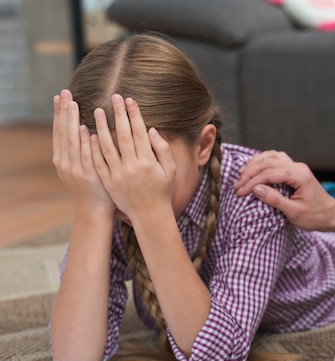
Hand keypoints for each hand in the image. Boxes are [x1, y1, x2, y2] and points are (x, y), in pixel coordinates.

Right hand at [52, 89, 114, 214]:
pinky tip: (87, 129)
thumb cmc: (92, 185)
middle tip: (65, 92)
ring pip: (72, 142)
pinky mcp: (89, 176)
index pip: (59, 131)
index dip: (59, 113)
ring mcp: (76, 170)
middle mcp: (65, 163)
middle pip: (63, 133)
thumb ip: (79, 149)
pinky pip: (87, 156)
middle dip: (63, 112)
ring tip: (73, 104)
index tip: (60, 96)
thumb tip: (82, 127)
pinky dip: (85, 143)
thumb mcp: (79, 166)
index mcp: (62, 159)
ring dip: (72, 122)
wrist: (95, 210)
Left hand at [90, 94, 176, 222]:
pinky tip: (90, 134)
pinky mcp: (109, 182)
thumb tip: (151, 130)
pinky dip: (94, 148)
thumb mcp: (170, 170)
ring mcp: (118, 175)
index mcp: (148, 162)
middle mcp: (132, 167)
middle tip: (113, 97)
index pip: (139, 133)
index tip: (129, 100)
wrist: (149, 215)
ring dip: (101, 127)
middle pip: (123, 135)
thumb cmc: (162, 190)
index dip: (134, 115)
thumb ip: (163, 149)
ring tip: (97, 111)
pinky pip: (99, 162)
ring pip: (107, 146)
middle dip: (118, 114)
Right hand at [234, 151, 334, 230]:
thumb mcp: (294, 213)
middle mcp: (298, 167)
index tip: (240, 192)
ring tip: (241, 174)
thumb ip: (275, 200)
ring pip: (271, 156)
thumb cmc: (315, 216)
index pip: (270, 173)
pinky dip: (262, 161)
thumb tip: (256, 189)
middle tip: (237, 186)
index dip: (252, 182)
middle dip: (250, 173)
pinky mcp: (294, 169)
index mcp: (300, 176)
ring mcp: (297, 166)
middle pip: (268, 162)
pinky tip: (254, 168)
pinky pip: (276, 158)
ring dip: (254, 164)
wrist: (331, 214)